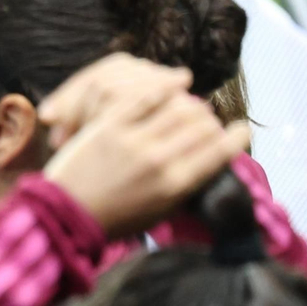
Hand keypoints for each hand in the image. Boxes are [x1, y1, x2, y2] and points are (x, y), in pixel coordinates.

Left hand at [41, 56, 250, 238]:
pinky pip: (145, 96)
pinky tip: (177, 84)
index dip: (236, 138)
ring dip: (191, 104)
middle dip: (213, 121)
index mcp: (175, 185)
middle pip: (202, 126)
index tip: (242, 131)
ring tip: (194, 106)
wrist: (64, 216)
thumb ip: (185, 189)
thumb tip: (211, 165)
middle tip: (211, 121)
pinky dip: (165, 87)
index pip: (220, 152)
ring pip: (178, 107)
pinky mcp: (109, 124)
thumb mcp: (159, 213)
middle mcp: (160, 160)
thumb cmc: (114, 220)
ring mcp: (134, 139)